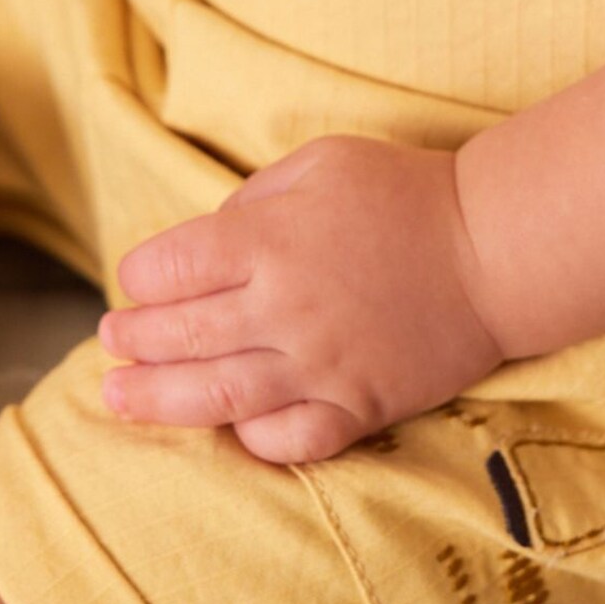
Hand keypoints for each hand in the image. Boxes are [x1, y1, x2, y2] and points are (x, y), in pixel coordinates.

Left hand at [98, 136, 507, 464]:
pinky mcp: (357, 407)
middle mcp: (283, 308)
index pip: (168, 268)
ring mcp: (319, 366)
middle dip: (131, 341)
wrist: (494, 249)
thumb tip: (209, 241)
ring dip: (157, 400)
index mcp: (268, 239)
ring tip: (119, 399)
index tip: (136, 281)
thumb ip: (254, 199)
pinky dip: (249, 441)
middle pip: (177, 337)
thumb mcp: (322, 162)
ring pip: (214, 398)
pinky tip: (228, 429)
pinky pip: (288, 441)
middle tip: (110, 343)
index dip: (139, 276)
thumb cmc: (405, 194)